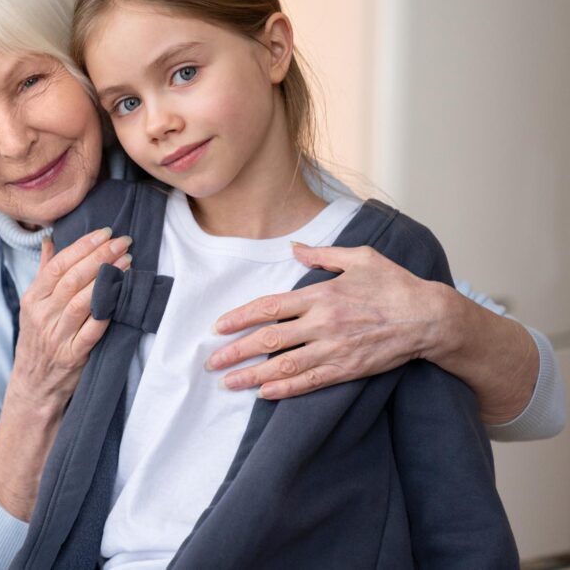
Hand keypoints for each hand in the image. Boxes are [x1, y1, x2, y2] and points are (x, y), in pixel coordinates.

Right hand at [9, 227, 132, 406]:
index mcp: (32, 299)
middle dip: (100, 257)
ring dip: (107, 279)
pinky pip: (93, 330)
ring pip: (82, 302)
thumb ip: (44, 272)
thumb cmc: (38, 340)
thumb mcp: (33, 306)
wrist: (34, 385)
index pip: (57, 266)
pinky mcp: (73, 356)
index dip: (82, 247)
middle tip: (122, 242)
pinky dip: (107, 311)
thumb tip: (50, 240)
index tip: (104, 233)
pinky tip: (121, 294)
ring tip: (127, 262)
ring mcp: (57, 337)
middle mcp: (42, 316)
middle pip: (72, 280)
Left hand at [206, 243, 445, 399]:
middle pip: (269, 339)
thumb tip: (294, 247)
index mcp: (321, 294)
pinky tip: (264, 393)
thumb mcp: (360, 257)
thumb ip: (322, 254)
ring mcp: (334, 348)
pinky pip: (310, 382)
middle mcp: (322, 323)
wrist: (431, 318)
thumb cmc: (395, 285)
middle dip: (236, 351)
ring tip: (228, 382)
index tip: (218, 327)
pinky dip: (285, 389)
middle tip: (211, 362)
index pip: (269, 307)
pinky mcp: (347, 369)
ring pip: (284, 365)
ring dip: (252, 375)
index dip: (239, 318)